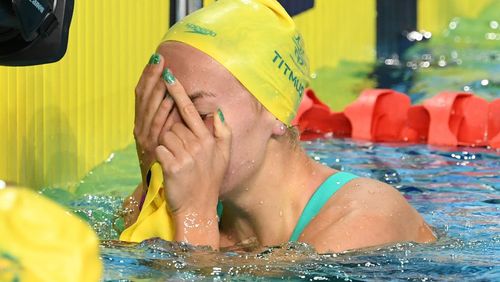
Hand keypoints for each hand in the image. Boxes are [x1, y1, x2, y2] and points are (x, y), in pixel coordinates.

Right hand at [133, 54, 174, 183]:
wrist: (176, 195)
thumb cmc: (178, 165)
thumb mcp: (174, 140)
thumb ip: (177, 120)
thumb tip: (180, 99)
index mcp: (147, 124)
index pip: (146, 95)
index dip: (150, 77)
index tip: (158, 59)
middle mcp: (142, 129)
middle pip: (144, 98)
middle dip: (151, 77)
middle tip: (159, 59)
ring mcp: (145, 139)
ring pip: (149, 110)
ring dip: (156, 91)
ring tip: (163, 73)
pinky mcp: (151, 150)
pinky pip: (156, 127)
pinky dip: (162, 113)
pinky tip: (169, 99)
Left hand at [155, 69, 231, 247]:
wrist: (198, 207)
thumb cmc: (209, 180)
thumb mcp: (223, 156)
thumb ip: (223, 132)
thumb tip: (217, 112)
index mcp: (208, 139)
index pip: (190, 110)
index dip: (178, 92)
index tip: (169, 75)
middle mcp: (198, 145)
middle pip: (173, 124)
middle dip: (172, 134)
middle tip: (181, 152)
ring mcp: (185, 155)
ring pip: (164, 135)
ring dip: (166, 146)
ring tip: (177, 161)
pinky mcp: (172, 166)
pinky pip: (159, 149)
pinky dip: (161, 156)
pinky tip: (170, 167)